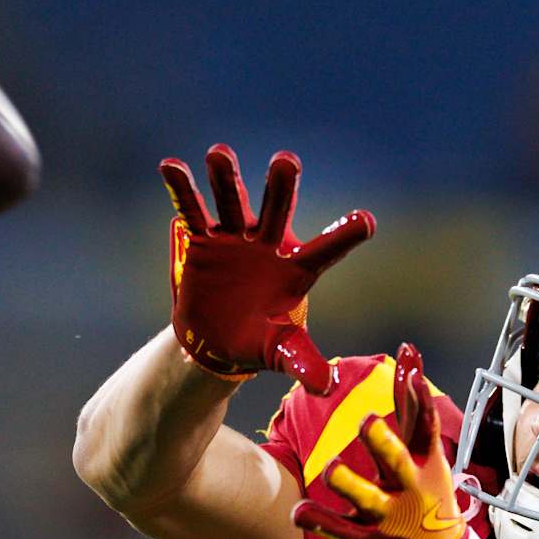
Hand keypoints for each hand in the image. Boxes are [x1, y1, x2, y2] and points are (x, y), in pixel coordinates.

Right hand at [159, 144, 373, 393]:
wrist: (218, 341)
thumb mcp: (281, 352)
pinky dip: (182, 189)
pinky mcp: (203, 241)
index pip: (326, 251)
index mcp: (298, 270)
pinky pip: (192, 212)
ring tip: (219, 153)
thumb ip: (301, 362)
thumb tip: (326, 386)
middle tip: (286, 162)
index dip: (344, 235)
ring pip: (232, 203)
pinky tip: (171, 165)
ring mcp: (235, 238)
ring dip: (225, 179)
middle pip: (277, 211)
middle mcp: (268, 245)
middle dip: (280, 187)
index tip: (367, 222)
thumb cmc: (259, 342)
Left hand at [293, 344, 497, 538]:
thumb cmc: (429, 501)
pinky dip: (319, 521)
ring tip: (332, 468)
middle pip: (396, 461)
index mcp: (425, 464)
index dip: (415, 393)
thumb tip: (407, 354)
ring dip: (349, 483)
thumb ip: (414, 410)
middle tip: (367, 422)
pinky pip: (340, 530)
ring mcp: (389, 516)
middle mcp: (409, 487)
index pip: (422, 422)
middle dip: (383, 444)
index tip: (406, 359)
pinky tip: (298, 513)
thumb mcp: (431, 456)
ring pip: (367, 497)